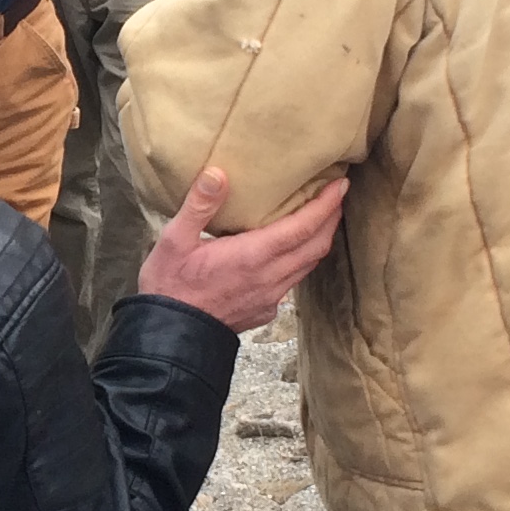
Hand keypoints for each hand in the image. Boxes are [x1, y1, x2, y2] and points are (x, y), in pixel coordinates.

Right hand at [137, 168, 348, 334]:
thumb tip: (218, 173)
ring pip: (307, 266)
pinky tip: (290, 254)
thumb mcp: (173, 240)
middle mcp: (270, 277)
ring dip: (318, 241)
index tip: (339, 185)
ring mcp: (270, 297)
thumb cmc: (170, 287)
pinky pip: (293, 282)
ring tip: (320, 220)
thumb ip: (198, 205)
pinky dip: (301, 262)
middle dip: (331, 219)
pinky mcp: (264, 310)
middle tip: (336, 196)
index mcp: (253, 255)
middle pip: (315, 246)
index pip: (303, 227)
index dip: (326, 205)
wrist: (170, 337)